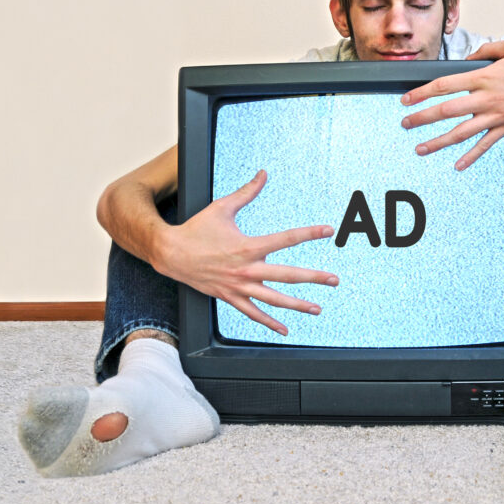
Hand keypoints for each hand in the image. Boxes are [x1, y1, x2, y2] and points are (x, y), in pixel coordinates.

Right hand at [151, 170, 338, 335]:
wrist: (170, 253)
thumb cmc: (196, 229)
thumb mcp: (222, 207)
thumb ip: (247, 192)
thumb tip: (263, 173)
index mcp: (248, 246)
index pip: (286, 239)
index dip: (309, 233)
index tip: (328, 231)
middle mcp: (246, 269)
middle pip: (287, 275)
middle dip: (314, 278)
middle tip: (334, 280)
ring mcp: (239, 286)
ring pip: (274, 299)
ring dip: (297, 305)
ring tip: (317, 308)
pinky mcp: (229, 297)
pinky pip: (253, 313)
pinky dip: (269, 323)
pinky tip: (285, 329)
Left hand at [400, 39, 503, 169]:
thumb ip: (486, 50)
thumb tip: (468, 57)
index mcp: (484, 77)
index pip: (444, 85)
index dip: (422, 92)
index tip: (406, 98)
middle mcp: (486, 98)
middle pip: (446, 110)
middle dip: (422, 118)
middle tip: (405, 124)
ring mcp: (496, 116)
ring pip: (461, 132)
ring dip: (438, 142)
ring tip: (420, 149)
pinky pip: (485, 145)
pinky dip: (470, 156)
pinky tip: (457, 165)